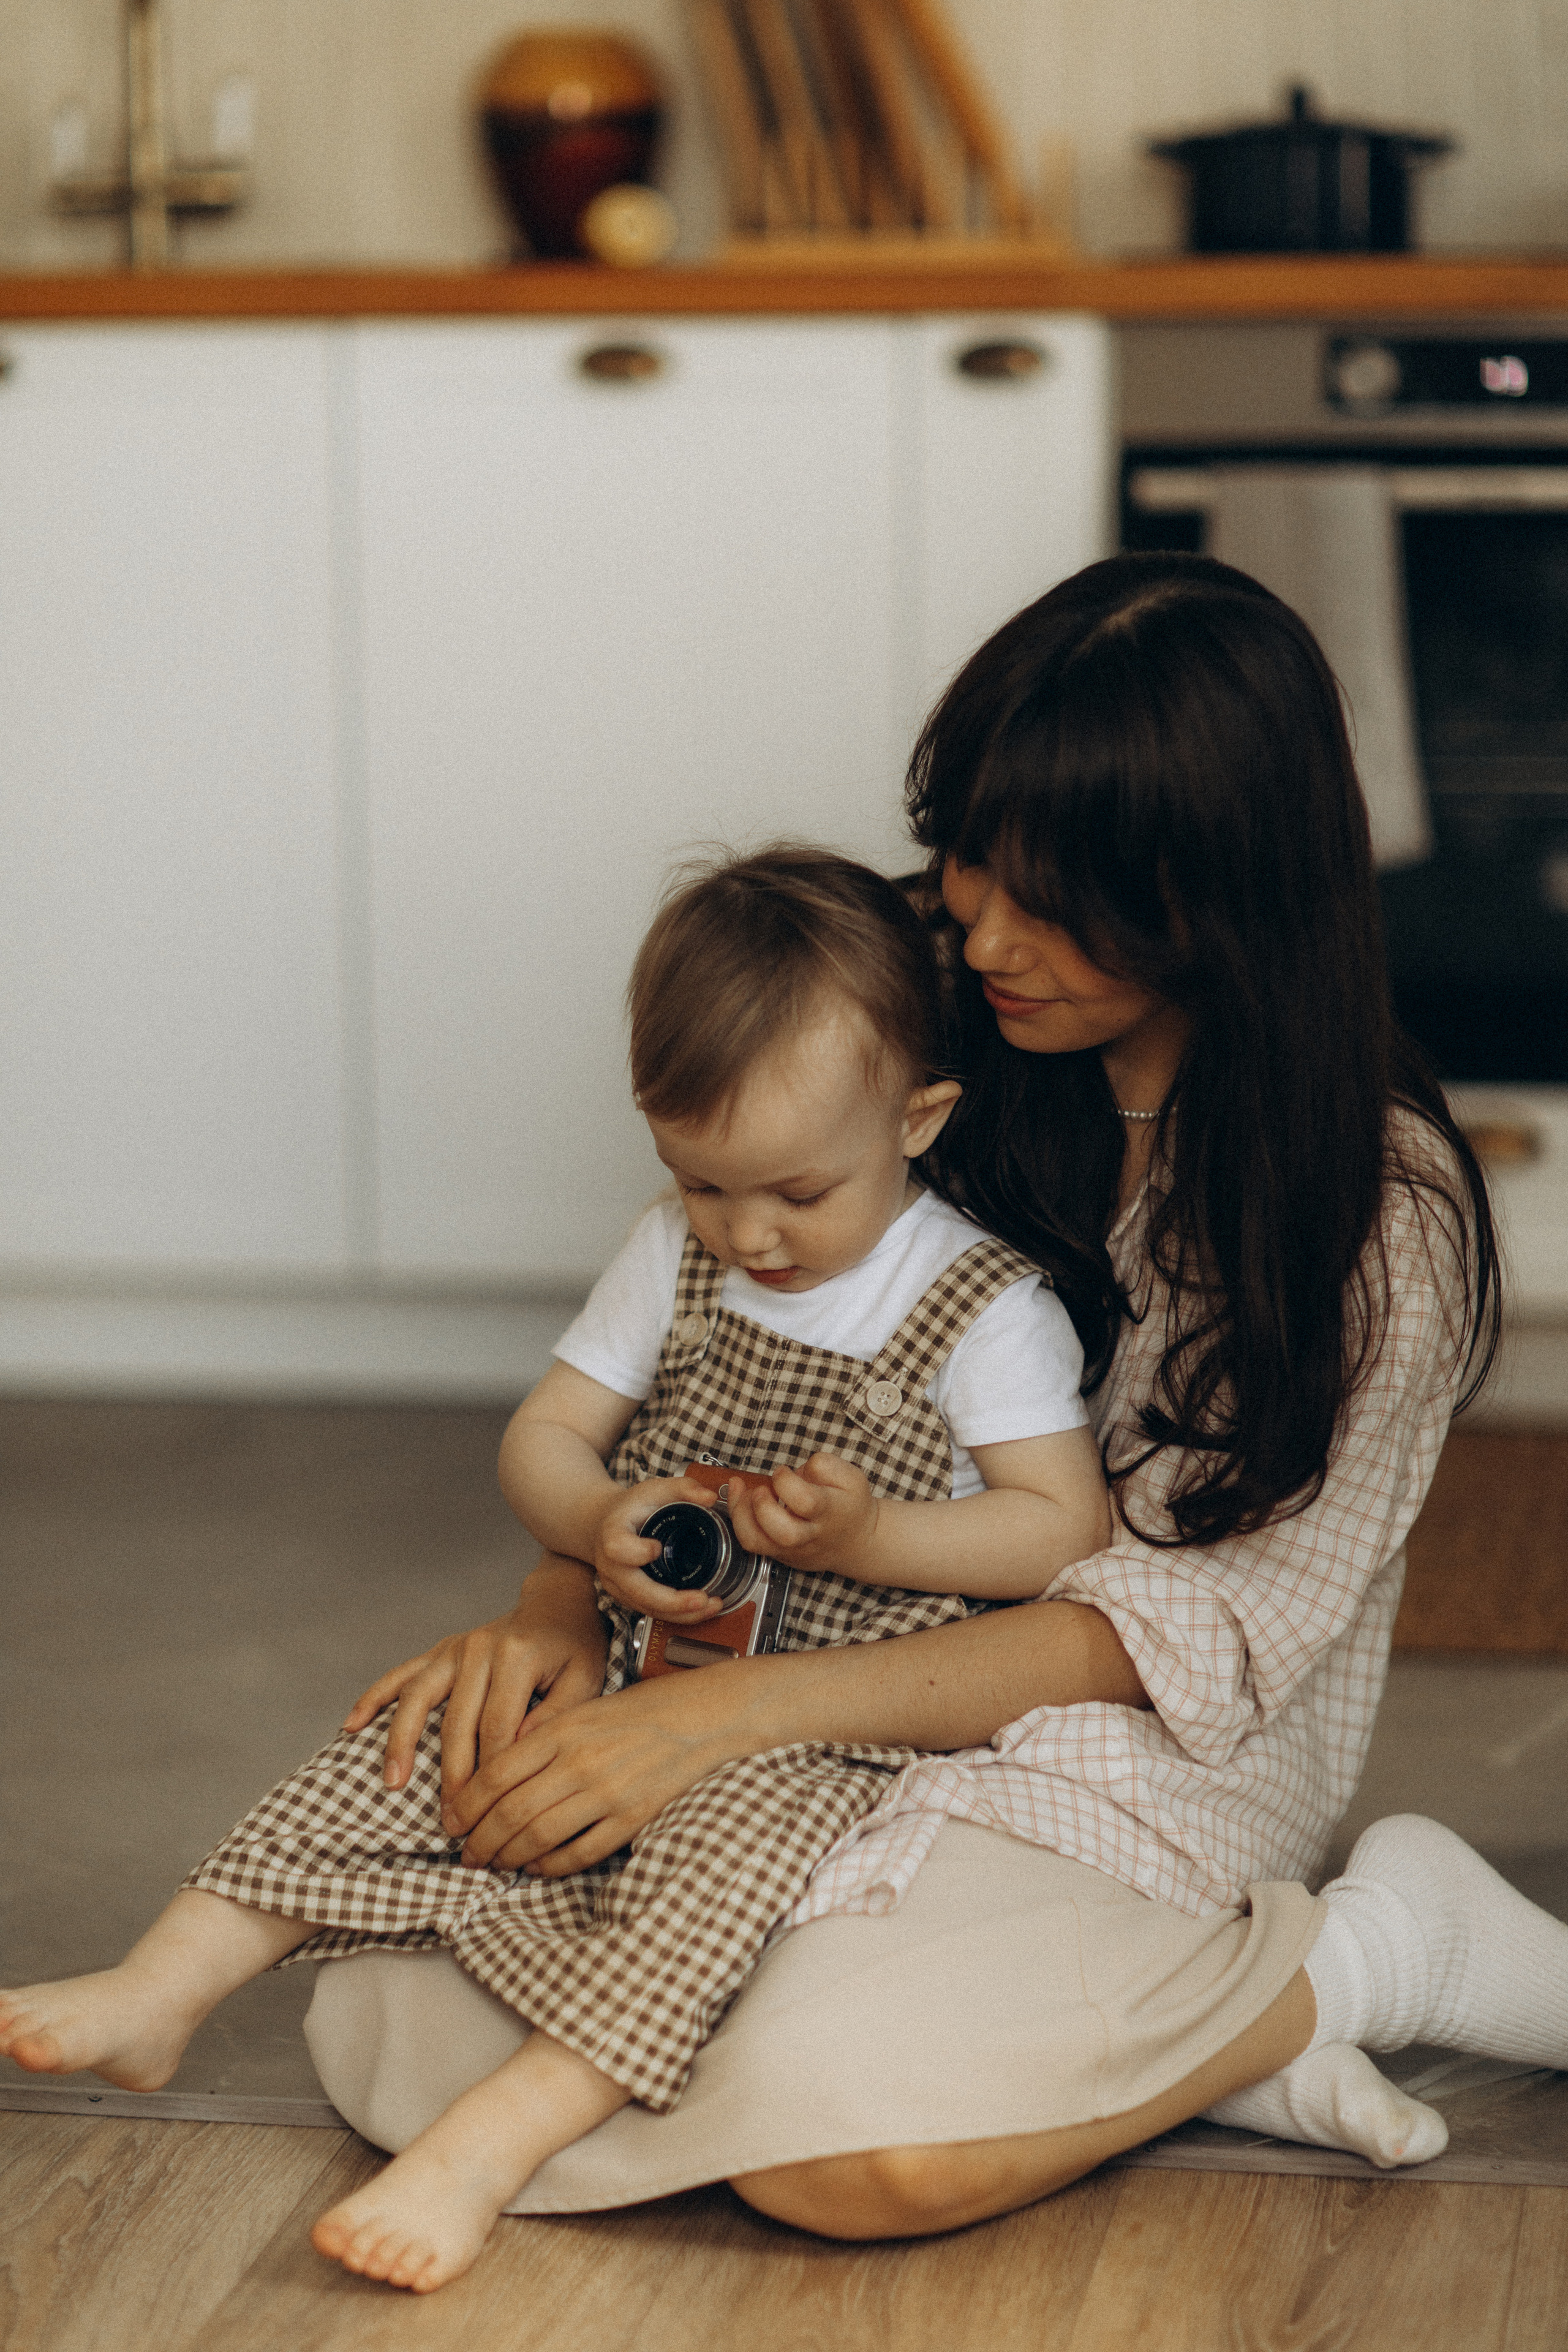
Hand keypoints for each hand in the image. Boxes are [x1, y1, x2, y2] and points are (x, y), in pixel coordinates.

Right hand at [340, 1553, 608, 1809]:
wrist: (559, 1602)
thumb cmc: (577, 1648)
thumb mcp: (586, 1680)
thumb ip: (556, 1717)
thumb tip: (519, 1753)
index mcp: (517, 1656)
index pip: (497, 1726)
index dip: (490, 1773)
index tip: (488, 1814)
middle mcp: (479, 1648)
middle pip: (457, 1722)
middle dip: (451, 1776)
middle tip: (450, 1822)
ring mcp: (455, 1647)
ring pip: (418, 1698)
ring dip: (402, 1742)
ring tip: (393, 1783)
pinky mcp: (441, 1650)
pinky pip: (401, 1674)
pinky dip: (374, 1698)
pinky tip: (350, 1725)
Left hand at [442, 1667, 738, 1874]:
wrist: (701, 1716)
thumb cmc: (638, 1711)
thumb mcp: (581, 1710)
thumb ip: (539, 1739)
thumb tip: (491, 1778)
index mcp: (563, 1729)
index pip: (496, 1774)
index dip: (465, 1804)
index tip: (451, 1822)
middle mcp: (581, 1761)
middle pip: (510, 1811)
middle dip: (480, 1840)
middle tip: (467, 1854)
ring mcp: (608, 1792)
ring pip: (539, 1836)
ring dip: (509, 1856)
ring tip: (494, 1864)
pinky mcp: (633, 1818)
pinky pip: (581, 1853)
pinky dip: (552, 1866)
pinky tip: (536, 1867)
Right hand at [593, 1473, 731, 1623]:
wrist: (607, 1524)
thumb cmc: (633, 1507)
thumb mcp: (655, 1489)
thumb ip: (683, 1488)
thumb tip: (710, 1498)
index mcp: (613, 1534)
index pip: (617, 1548)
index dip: (636, 1551)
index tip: (657, 1548)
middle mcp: (612, 1566)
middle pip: (636, 1590)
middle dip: (671, 1600)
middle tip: (702, 1599)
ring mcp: (618, 1586)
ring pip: (647, 1608)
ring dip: (680, 1613)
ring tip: (711, 1606)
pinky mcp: (629, 1598)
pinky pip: (652, 1611)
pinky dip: (677, 1615)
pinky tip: (701, 1610)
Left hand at [727, 1453, 879, 1578]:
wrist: (855, 1543)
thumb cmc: (850, 1506)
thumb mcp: (851, 1477)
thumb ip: (826, 1466)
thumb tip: (798, 1470)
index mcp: (830, 1512)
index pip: (805, 1501)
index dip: (786, 1481)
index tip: (783, 1471)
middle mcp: (810, 1535)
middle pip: (783, 1532)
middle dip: (763, 1505)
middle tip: (762, 1489)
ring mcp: (792, 1549)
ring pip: (757, 1542)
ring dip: (741, 1513)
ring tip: (743, 1491)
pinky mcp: (778, 1554)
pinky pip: (751, 1543)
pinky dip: (739, 1520)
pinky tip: (743, 1501)